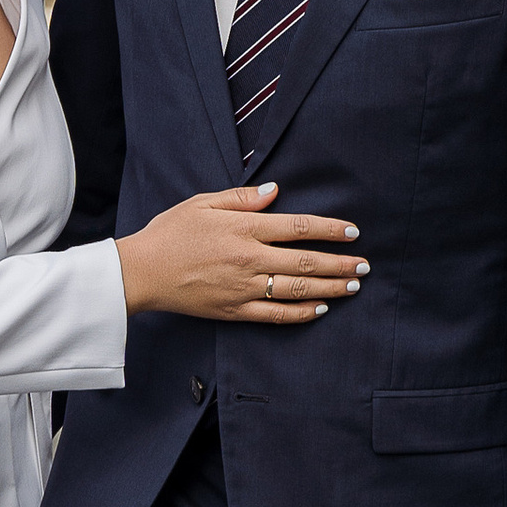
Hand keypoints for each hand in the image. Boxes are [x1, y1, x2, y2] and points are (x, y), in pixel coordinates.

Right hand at [116, 184, 366, 326]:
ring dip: (331, 287)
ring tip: (353, 286)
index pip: (299, 227)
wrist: (141, 272)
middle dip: (341, 263)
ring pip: (298, 289)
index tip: (352, 232)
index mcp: (243, 227)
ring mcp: (244, 287)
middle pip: (307, 262)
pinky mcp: (235, 310)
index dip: (330, 230)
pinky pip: (276, 314)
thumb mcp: (202, 203)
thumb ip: (241, 197)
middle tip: (365, 265)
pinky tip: (320, 308)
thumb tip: (274, 192)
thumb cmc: (170, 233)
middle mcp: (249, 258)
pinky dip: (301, 312)